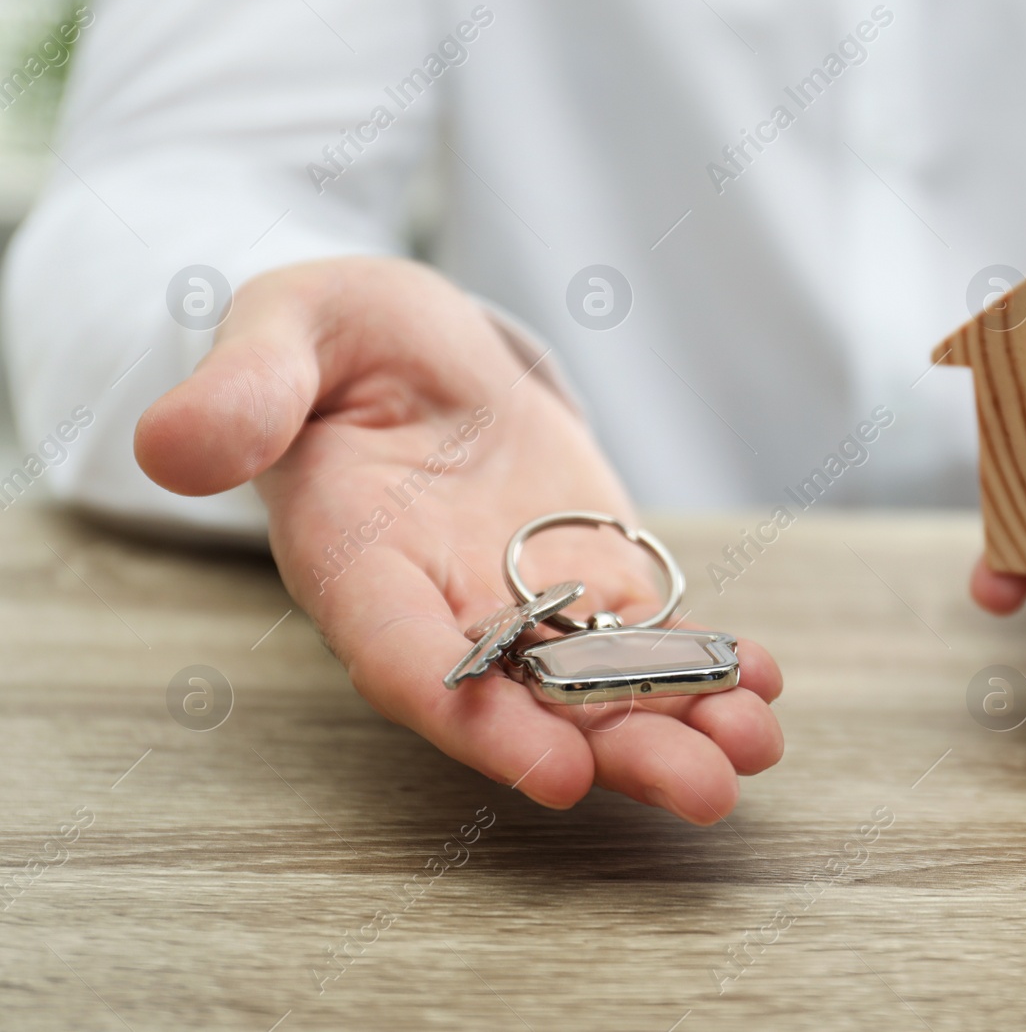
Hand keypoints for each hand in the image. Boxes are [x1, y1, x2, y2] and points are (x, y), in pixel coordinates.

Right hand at [135, 257, 782, 822]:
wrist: (411, 348)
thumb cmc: (337, 338)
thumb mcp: (285, 330)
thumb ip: (245, 391)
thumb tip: (172, 446)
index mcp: (357, 564)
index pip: (410, 662)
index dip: (478, 722)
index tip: (556, 769)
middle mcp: (443, 606)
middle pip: (524, 701)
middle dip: (613, 748)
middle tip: (703, 788)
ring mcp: (523, 599)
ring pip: (596, 683)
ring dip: (676, 721)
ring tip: (754, 745)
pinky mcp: (586, 575)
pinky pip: (644, 634)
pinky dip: (701, 661)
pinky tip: (759, 682)